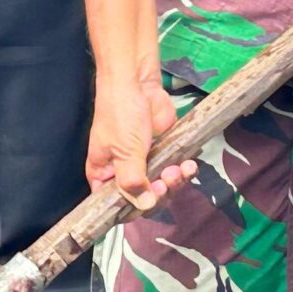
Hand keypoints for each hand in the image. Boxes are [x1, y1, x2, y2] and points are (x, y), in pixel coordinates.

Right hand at [86, 64, 199, 209]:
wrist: (138, 83)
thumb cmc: (120, 114)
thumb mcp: (124, 150)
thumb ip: (133, 181)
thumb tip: (145, 205)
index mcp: (103, 174)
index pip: (114, 205)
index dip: (132, 208)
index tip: (147, 203)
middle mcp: (123, 172)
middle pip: (143, 198)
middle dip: (159, 193)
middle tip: (165, 182)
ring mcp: (145, 162)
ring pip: (162, 186)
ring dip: (174, 182)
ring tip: (178, 170)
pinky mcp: (164, 152)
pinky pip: (175, 170)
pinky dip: (184, 171)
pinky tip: (188, 165)